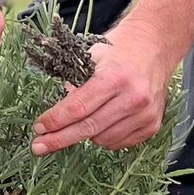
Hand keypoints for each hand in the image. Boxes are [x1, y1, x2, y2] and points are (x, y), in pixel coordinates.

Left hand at [31, 21, 171, 153]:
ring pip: (103, 139)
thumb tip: (56, 114)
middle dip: (59, 139)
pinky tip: (101, 124)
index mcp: (115, 77)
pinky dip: (104, 138)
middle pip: (88, 127)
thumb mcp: (92, 57)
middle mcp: (133, 97)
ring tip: (79, 123)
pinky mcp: (151, 125)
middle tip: (38, 146)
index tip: (38, 128)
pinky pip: (119, 143)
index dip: (55, 120)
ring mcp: (144, 114)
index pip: (78, 107)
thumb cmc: (120, 50)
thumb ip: (74, 84)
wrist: (154, 47)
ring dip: (85, 135)